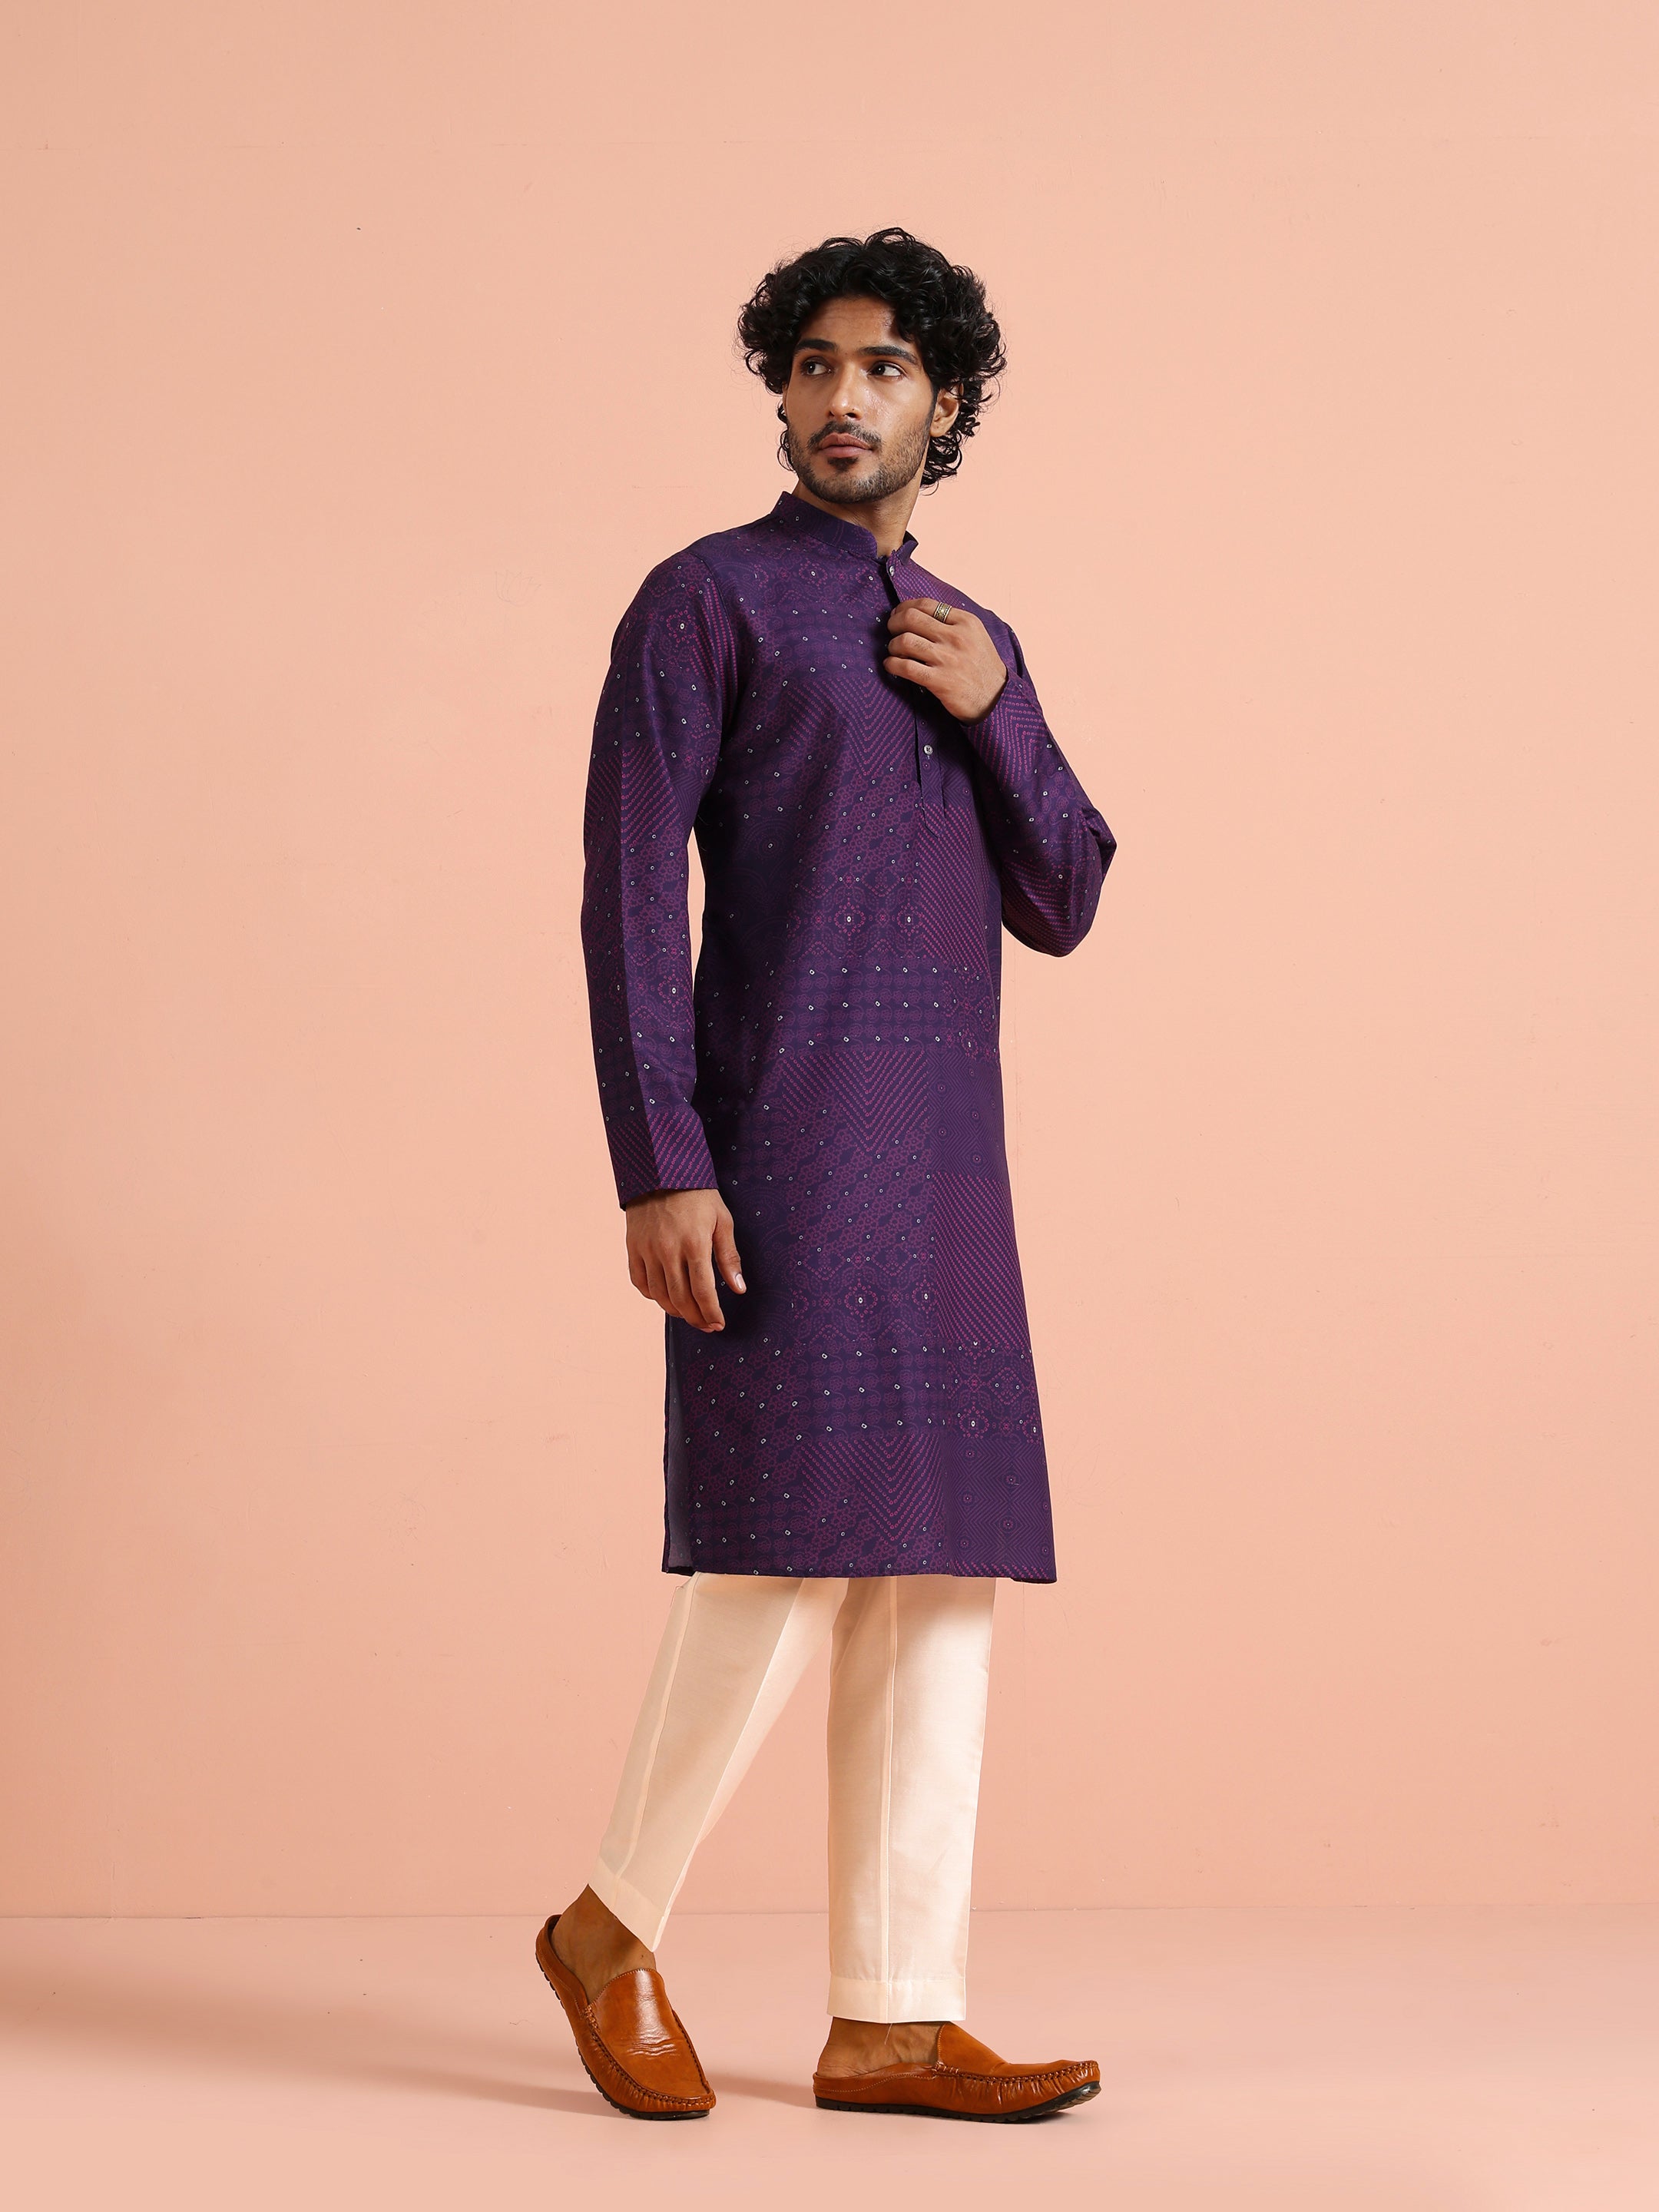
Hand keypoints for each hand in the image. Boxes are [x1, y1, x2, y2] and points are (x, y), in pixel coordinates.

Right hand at [624, 1186, 745, 1331]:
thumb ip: (729, 1257)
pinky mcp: (632, 1247)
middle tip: (706, 1325)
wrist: (661, 1171)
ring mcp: (647, 1249)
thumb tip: (738, 1289)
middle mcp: (668, 1250)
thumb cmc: (698, 1196)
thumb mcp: (722, 1220)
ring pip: (659, 1295)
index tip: (719, 1324)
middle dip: (696, 1318)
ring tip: (689, 1314)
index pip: (703, 1291)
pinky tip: (665, 1297)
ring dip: (675, 1311)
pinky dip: (652, 1295)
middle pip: (680, 1299)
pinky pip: (639, 1282)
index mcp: (694, 1243)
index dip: (711, 1313)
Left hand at [884, 599, 1010, 722]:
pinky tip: (891, 666)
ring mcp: (947, 659)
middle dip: (894, 623)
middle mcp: (956, 637)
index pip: (926, 604)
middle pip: (911, 618)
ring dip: (892, 645)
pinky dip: (892, 665)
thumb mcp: (976, 636)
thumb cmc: (983, 668)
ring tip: (894, 651)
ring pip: (905, 641)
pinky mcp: (939, 681)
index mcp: (965, 621)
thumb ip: (954, 623)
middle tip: (891, 631)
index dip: (905, 607)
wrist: (996, 699)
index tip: (898, 614)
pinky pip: (906, 667)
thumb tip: (921, 615)